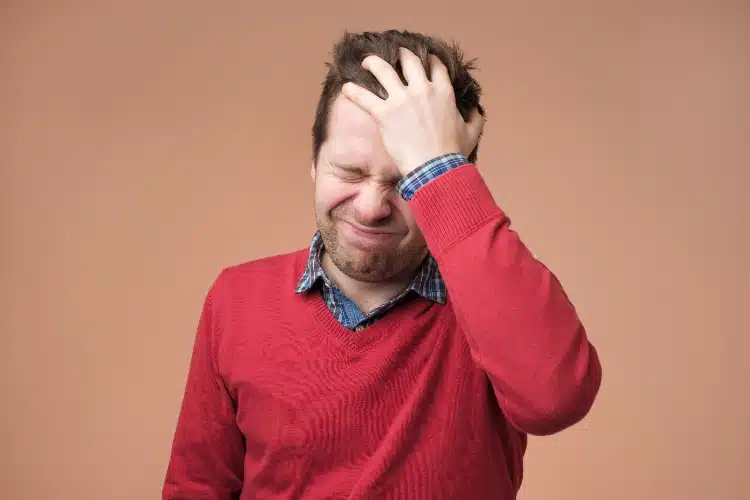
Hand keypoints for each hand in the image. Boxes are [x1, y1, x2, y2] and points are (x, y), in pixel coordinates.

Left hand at [341, 48, 483, 175]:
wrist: (436, 169)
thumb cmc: (453, 154)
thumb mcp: (472, 133)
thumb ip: (475, 118)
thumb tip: (476, 110)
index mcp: (443, 92)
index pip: (435, 66)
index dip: (428, 60)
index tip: (423, 59)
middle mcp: (422, 90)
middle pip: (408, 61)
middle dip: (400, 55)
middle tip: (393, 55)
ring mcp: (402, 100)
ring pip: (383, 71)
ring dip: (373, 63)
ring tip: (366, 62)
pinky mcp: (385, 114)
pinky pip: (365, 98)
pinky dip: (354, 91)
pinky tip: (346, 88)